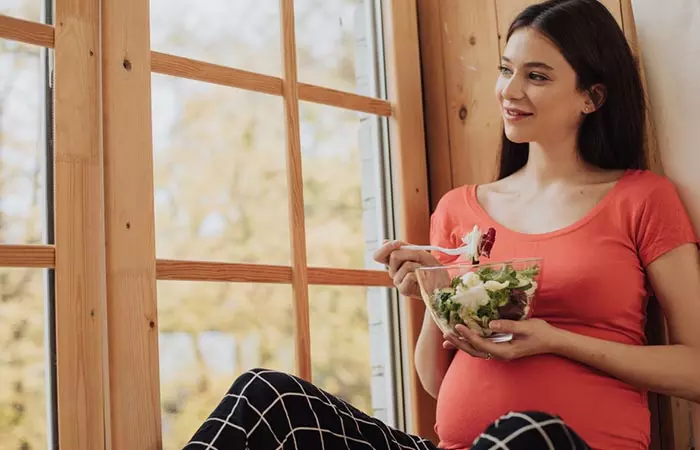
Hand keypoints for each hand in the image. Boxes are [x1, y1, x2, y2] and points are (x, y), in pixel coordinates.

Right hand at [373, 240, 439, 297]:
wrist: (442, 285)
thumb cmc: (431, 269)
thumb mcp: (420, 253)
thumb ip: (403, 247)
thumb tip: (384, 241)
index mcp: (394, 262)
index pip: (378, 256)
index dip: (386, 248)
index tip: (397, 243)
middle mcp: (393, 272)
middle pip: (393, 256)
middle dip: (410, 254)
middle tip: (420, 259)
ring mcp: (397, 281)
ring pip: (405, 265)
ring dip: (418, 265)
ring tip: (424, 270)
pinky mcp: (403, 290)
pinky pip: (409, 276)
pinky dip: (419, 274)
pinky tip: (422, 278)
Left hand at [443, 319, 559, 360]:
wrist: (553, 341)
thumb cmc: (541, 333)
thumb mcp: (525, 327)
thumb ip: (508, 326)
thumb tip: (490, 324)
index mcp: (506, 352)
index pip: (482, 344)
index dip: (469, 336)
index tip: (458, 326)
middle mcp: (501, 355)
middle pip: (475, 351)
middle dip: (459, 343)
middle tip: (445, 335)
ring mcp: (501, 353)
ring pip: (477, 351)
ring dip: (462, 344)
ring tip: (448, 339)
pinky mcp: (501, 348)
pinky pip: (482, 347)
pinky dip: (471, 342)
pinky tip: (463, 337)